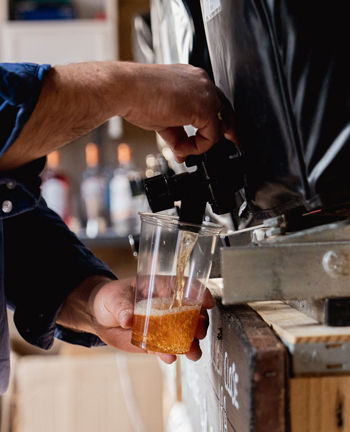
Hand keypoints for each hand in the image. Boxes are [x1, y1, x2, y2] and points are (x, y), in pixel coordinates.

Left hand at [58, 275, 215, 363]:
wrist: (99, 317)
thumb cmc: (109, 297)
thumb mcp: (114, 297)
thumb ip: (122, 307)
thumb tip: (128, 319)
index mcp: (160, 287)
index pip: (185, 287)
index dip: (199, 293)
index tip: (207, 303)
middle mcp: (166, 306)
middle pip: (191, 313)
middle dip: (199, 323)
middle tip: (199, 332)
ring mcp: (163, 325)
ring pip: (184, 334)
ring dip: (191, 343)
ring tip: (192, 352)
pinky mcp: (155, 342)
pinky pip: (167, 348)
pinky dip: (171, 354)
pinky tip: (170, 357)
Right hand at [125, 63, 237, 162]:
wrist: (126, 89)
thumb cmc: (137, 97)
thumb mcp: (163, 119)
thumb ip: (177, 134)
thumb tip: (181, 152)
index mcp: (192, 79)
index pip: (214, 101)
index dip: (218, 122)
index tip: (220, 136)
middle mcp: (202, 82)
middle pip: (225, 111)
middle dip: (225, 132)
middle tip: (224, 146)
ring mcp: (206, 93)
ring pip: (219, 125)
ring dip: (201, 143)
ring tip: (181, 149)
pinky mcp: (205, 106)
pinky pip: (212, 135)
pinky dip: (198, 147)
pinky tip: (181, 148)